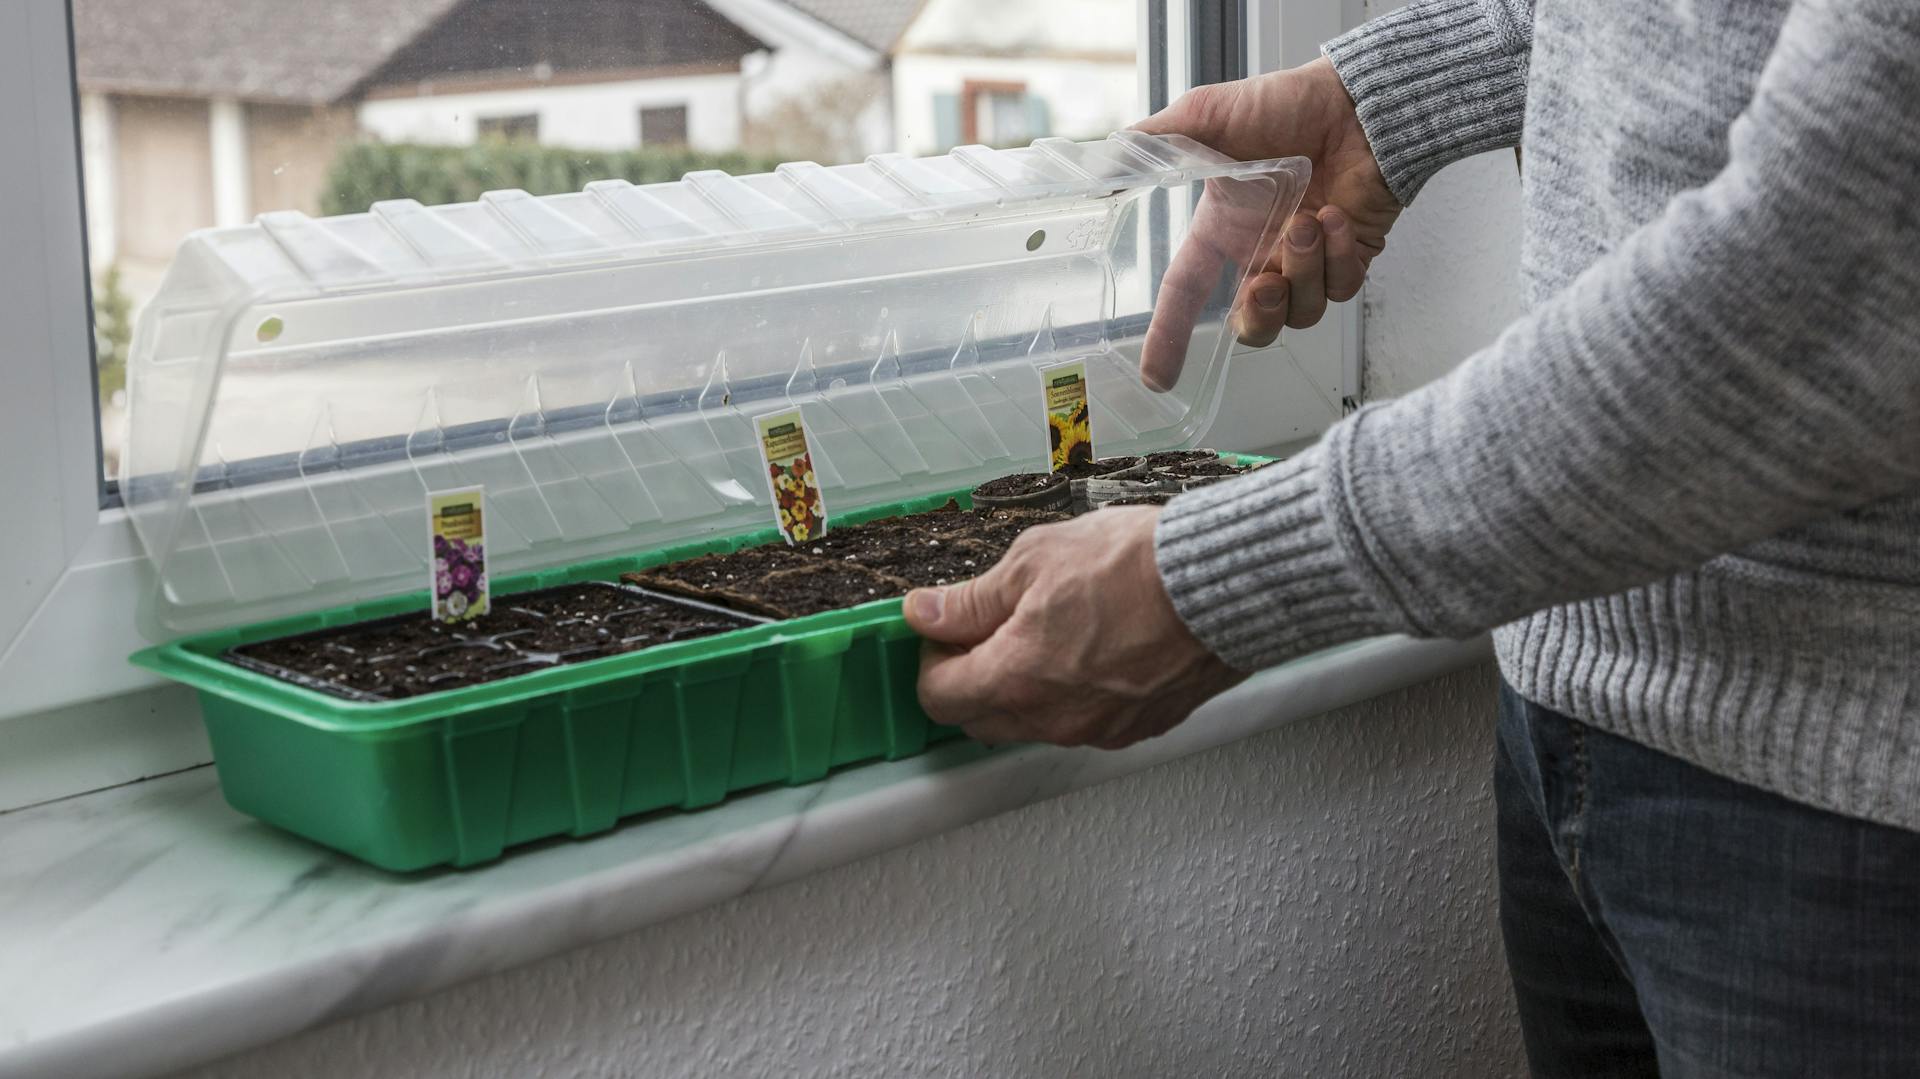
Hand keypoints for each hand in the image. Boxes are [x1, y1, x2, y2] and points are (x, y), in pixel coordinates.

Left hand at [902, 508, 1245, 748]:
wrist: (1222, 583)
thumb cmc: (1134, 566)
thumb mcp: (1034, 561)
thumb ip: (971, 600)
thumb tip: (927, 613)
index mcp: (1014, 679)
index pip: (937, 696)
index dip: (932, 658)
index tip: (946, 627)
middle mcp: (1052, 720)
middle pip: (979, 719)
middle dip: (970, 676)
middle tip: (989, 627)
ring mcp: (1098, 729)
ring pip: (1032, 723)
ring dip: (1021, 686)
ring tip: (1048, 629)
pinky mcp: (1137, 727)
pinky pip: (1084, 720)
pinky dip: (1072, 692)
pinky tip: (1092, 647)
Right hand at [1134, 57, 1400, 389]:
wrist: (1357, 99)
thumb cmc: (1285, 103)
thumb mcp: (1206, 116)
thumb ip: (1157, 143)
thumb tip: (1106, 158)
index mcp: (1222, 230)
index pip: (1186, 294)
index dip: (1168, 337)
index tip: (1157, 378)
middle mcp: (1262, 252)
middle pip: (1253, 326)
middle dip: (1259, 317)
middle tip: (1266, 285)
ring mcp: (1307, 260)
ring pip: (1302, 312)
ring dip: (1304, 270)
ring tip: (1310, 219)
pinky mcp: (1350, 256)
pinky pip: (1342, 289)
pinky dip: (1339, 258)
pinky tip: (1337, 217)